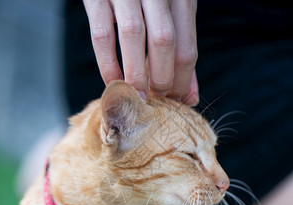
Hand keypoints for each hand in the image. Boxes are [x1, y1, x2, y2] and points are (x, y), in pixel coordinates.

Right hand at [83, 0, 198, 104]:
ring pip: (133, 36)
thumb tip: (190, 96)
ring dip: (135, 74)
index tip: (173, 101)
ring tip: (136, 97)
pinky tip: (113, 82)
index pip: (187, 48)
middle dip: (161, 80)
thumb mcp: (173, 15)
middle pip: (164, 41)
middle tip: (154, 99)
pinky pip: (102, 35)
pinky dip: (108, 64)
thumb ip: (182, 51)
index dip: (181, 82)